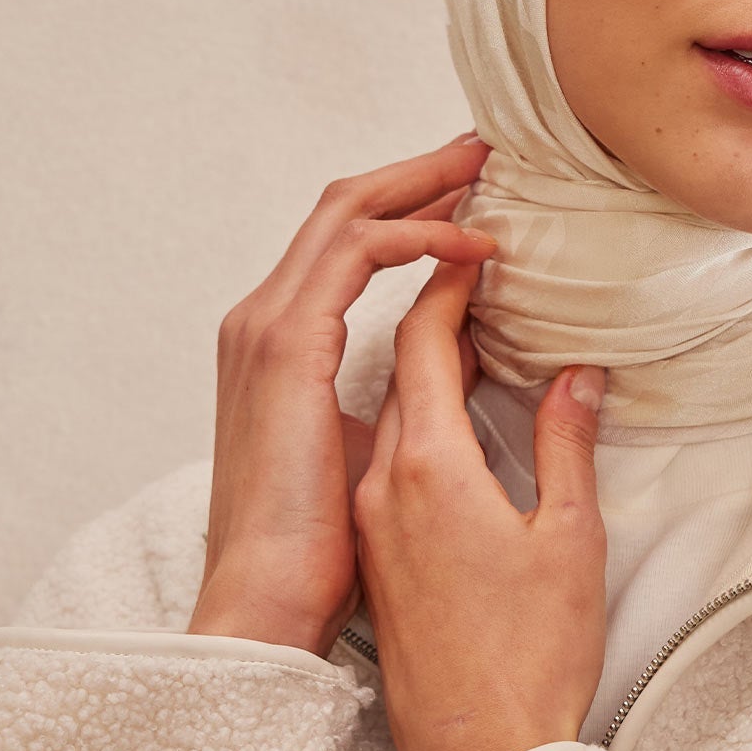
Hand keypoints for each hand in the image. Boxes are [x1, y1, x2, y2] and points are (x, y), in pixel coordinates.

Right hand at [188, 135, 495, 656]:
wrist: (267, 600)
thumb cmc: (317, 549)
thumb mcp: (370, 447)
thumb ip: (403, 395)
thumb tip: (461, 361)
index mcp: (281, 345)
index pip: (346, 243)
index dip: (408, 207)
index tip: (472, 191)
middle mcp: (264, 322)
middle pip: (344, 208)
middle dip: (417, 172)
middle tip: (485, 150)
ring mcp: (268, 327)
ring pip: (348, 212)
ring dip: (422, 184)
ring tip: (487, 170)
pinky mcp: (288, 345)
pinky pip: (359, 254)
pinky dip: (418, 236)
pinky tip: (473, 243)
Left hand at [355, 256, 608, 750]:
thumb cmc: (528, 661)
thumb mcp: (570, 541)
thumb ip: (567, 446)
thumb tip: (575, 378)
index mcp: (430, 470)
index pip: (421, 341)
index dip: (449, 283)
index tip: (480, 247)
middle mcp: (384, 487)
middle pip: (395, 367)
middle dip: (434, 308)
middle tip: (476, 268)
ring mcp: (374, 525)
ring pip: (390, 414)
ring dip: (425, 366)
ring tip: (474, 334)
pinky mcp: (379, 558)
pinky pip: (389, 459)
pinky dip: (420, 418)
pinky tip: (458, 425)